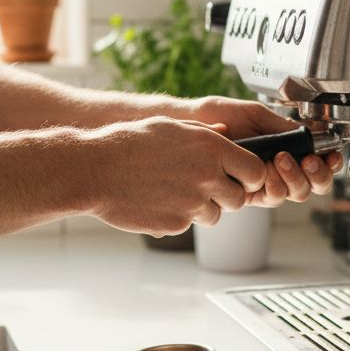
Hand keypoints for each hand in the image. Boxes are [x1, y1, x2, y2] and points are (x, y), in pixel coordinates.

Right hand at [87, 116, 265, 235]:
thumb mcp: (170, 126)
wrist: (95, 171)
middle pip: (239, 199)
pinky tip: (157, 200)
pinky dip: (178, 216)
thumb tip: (226, 132)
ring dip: (202, 208)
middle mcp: (208, 177)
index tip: (239, 178)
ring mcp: (193, 203)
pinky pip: (188, 224)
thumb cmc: (129, 143)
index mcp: (212, 148)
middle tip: (204, 187)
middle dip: (226, 196)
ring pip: (215, 215)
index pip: (255, 171)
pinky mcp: (177, 224)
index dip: (249, 177)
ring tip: (174, 191)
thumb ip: (204, 133)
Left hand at [178, 96, 342, 207]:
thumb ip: (284, 128)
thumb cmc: (219, 117)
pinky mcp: (245, 194)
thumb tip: (311, 134)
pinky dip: (275, 184)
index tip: (330, 155)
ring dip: (293, 178)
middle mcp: (275, 170)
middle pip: (309, 186)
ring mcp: (261, 184)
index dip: (327, 164)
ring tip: (280, 158)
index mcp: (283, 149)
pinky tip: (268, 169)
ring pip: (292, 194)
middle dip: (315, 175)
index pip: (314, 164)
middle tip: (307, 161)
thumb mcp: (256, 115)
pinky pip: (270, 198)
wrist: (191, 125)